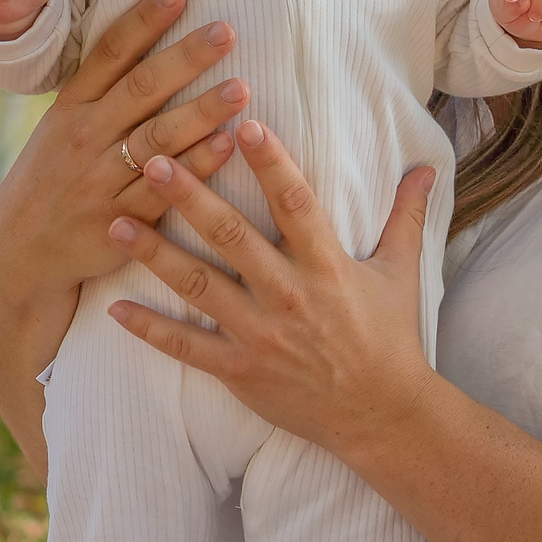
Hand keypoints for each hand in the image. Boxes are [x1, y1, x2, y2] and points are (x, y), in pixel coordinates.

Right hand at [0, 0, 257, 464]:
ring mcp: (103, 178)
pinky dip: (198, 167)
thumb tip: (146, 32)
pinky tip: (228, 145)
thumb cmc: (55, 174)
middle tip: (226, 30)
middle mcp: (87, 137)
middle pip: (142, 89)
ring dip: (201, 111)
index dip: (143, 20)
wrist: (23, 249)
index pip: (110, 54)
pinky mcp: (122, 220)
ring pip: (158, 138)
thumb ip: (102, 86)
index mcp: (73, 106)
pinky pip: (164, 189)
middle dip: (185, 58)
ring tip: (241, 87)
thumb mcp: (62, 123)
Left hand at [102, 120, 436, 457]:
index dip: (271, 162)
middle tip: (153, 160)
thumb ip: (406, 217)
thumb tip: (427, 167)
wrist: (382, 416)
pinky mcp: (240, 371)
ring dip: (154, 253)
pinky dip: (149, 329)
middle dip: (189, 196)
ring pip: (198, 286)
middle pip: (231, 236)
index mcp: (327, 265)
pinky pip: (186, 348)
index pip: (296, 202)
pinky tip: (114, 307)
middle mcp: (288, 295)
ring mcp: (260, 335)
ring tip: (115, 222)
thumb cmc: (390, 340)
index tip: (244, 125)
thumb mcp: (401, 274)